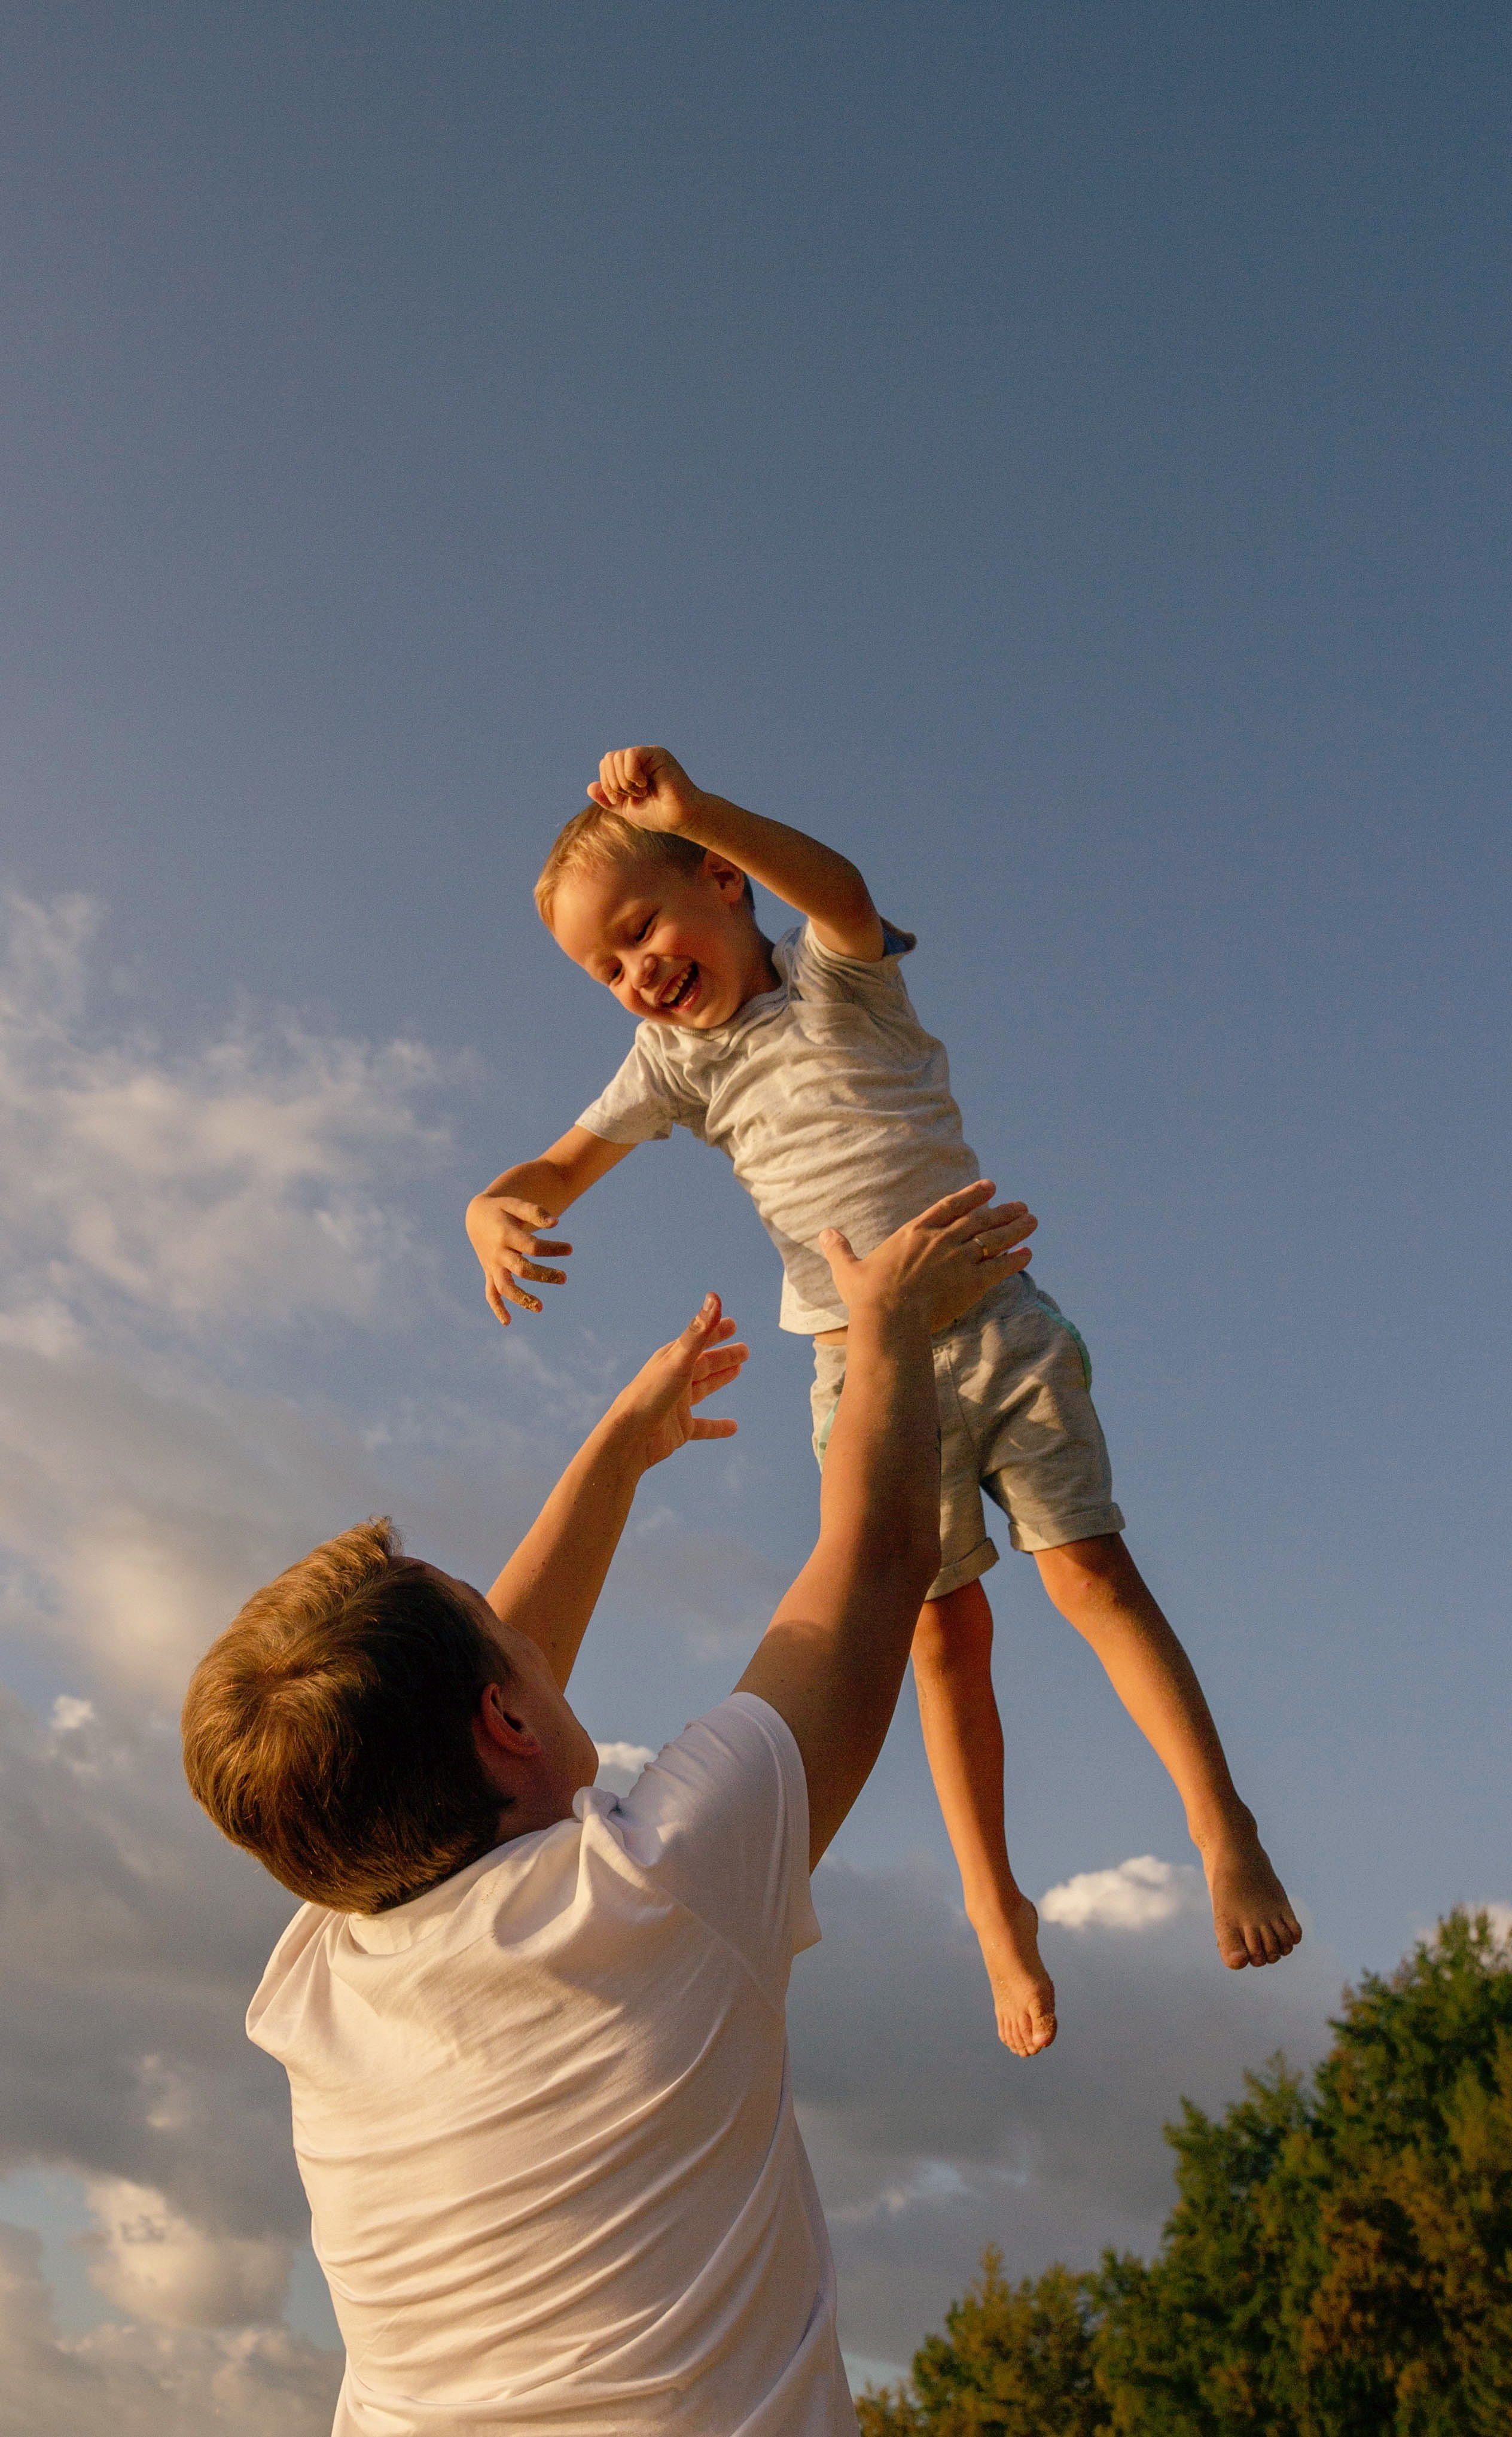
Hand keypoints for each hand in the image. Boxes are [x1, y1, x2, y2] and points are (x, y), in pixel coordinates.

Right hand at [466, 1192, 573, 1324]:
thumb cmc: (502, 1209)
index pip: (532, 1247)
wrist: (476, 1216)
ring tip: (541, 1308)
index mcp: (505, 1234)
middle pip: (521, 1269)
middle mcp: (498, 1253)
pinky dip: (497, 1308)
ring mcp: (492, 1265)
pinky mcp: (489, 1273)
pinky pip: (491, 1294)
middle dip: (543, 1275)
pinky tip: (508, 1322)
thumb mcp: (515, 1204)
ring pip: (505, 1287)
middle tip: (564, 1278)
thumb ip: (535, 1212)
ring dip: (521, 1298)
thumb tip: (555, 1223)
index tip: (569, 1249)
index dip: (552, 1249)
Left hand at [587, 746, 703, 833]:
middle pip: (608, 759)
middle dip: (613, 784)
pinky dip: (631, 775)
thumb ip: (608, 799)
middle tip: (632, 796)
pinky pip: (631, 755)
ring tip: (642, 792)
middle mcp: (640, 758)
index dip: (606, 784)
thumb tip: (589, 786)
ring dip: (623, 781)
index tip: (619, 800)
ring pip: (617, 757)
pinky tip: (645, 785)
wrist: (680, 819)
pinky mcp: (657, 754)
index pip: (606, 764)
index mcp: (631, 768)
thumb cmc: (659, 815)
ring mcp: (648, 754)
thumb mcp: (627, 808)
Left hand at [609, 1293, 749, 1467]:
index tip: (733, 1324)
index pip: (698, 1341)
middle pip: (704, 1364)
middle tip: (745, 1350)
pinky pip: (703, 1427)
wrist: (628, 1439)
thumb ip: (699, 1331)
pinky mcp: (679, 1429)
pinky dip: (717, 1426)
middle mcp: (674, 1380)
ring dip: (720, 1380)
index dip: (715, 1331)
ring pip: (703, 1389)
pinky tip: (733, 1428)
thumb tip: (714, 1297)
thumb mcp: (679, 1360)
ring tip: (738, 1371)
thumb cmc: (650, 1395)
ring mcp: (676, 1405)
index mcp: (671, 1360)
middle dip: (723, 1356)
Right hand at [819, 1182, 1036, 1334]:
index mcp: (915, 1233)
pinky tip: (1028, 1254)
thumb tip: (823, 1233)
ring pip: (993, 1239)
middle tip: (1020, 1205)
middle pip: (978, 1220)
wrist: (889, 1317)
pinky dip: (1015, 1260)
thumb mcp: (849, 1269)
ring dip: (1015, 1229)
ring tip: (1031, 1221)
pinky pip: (1000, 1267)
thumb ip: (839, 1249)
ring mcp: (958, 1259)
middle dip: (1002, 1211)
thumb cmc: (867, 1295)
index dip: (971, 1195)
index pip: (948, 1206)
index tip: (989, 1187)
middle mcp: (941, 1241)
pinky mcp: (972, 1282)